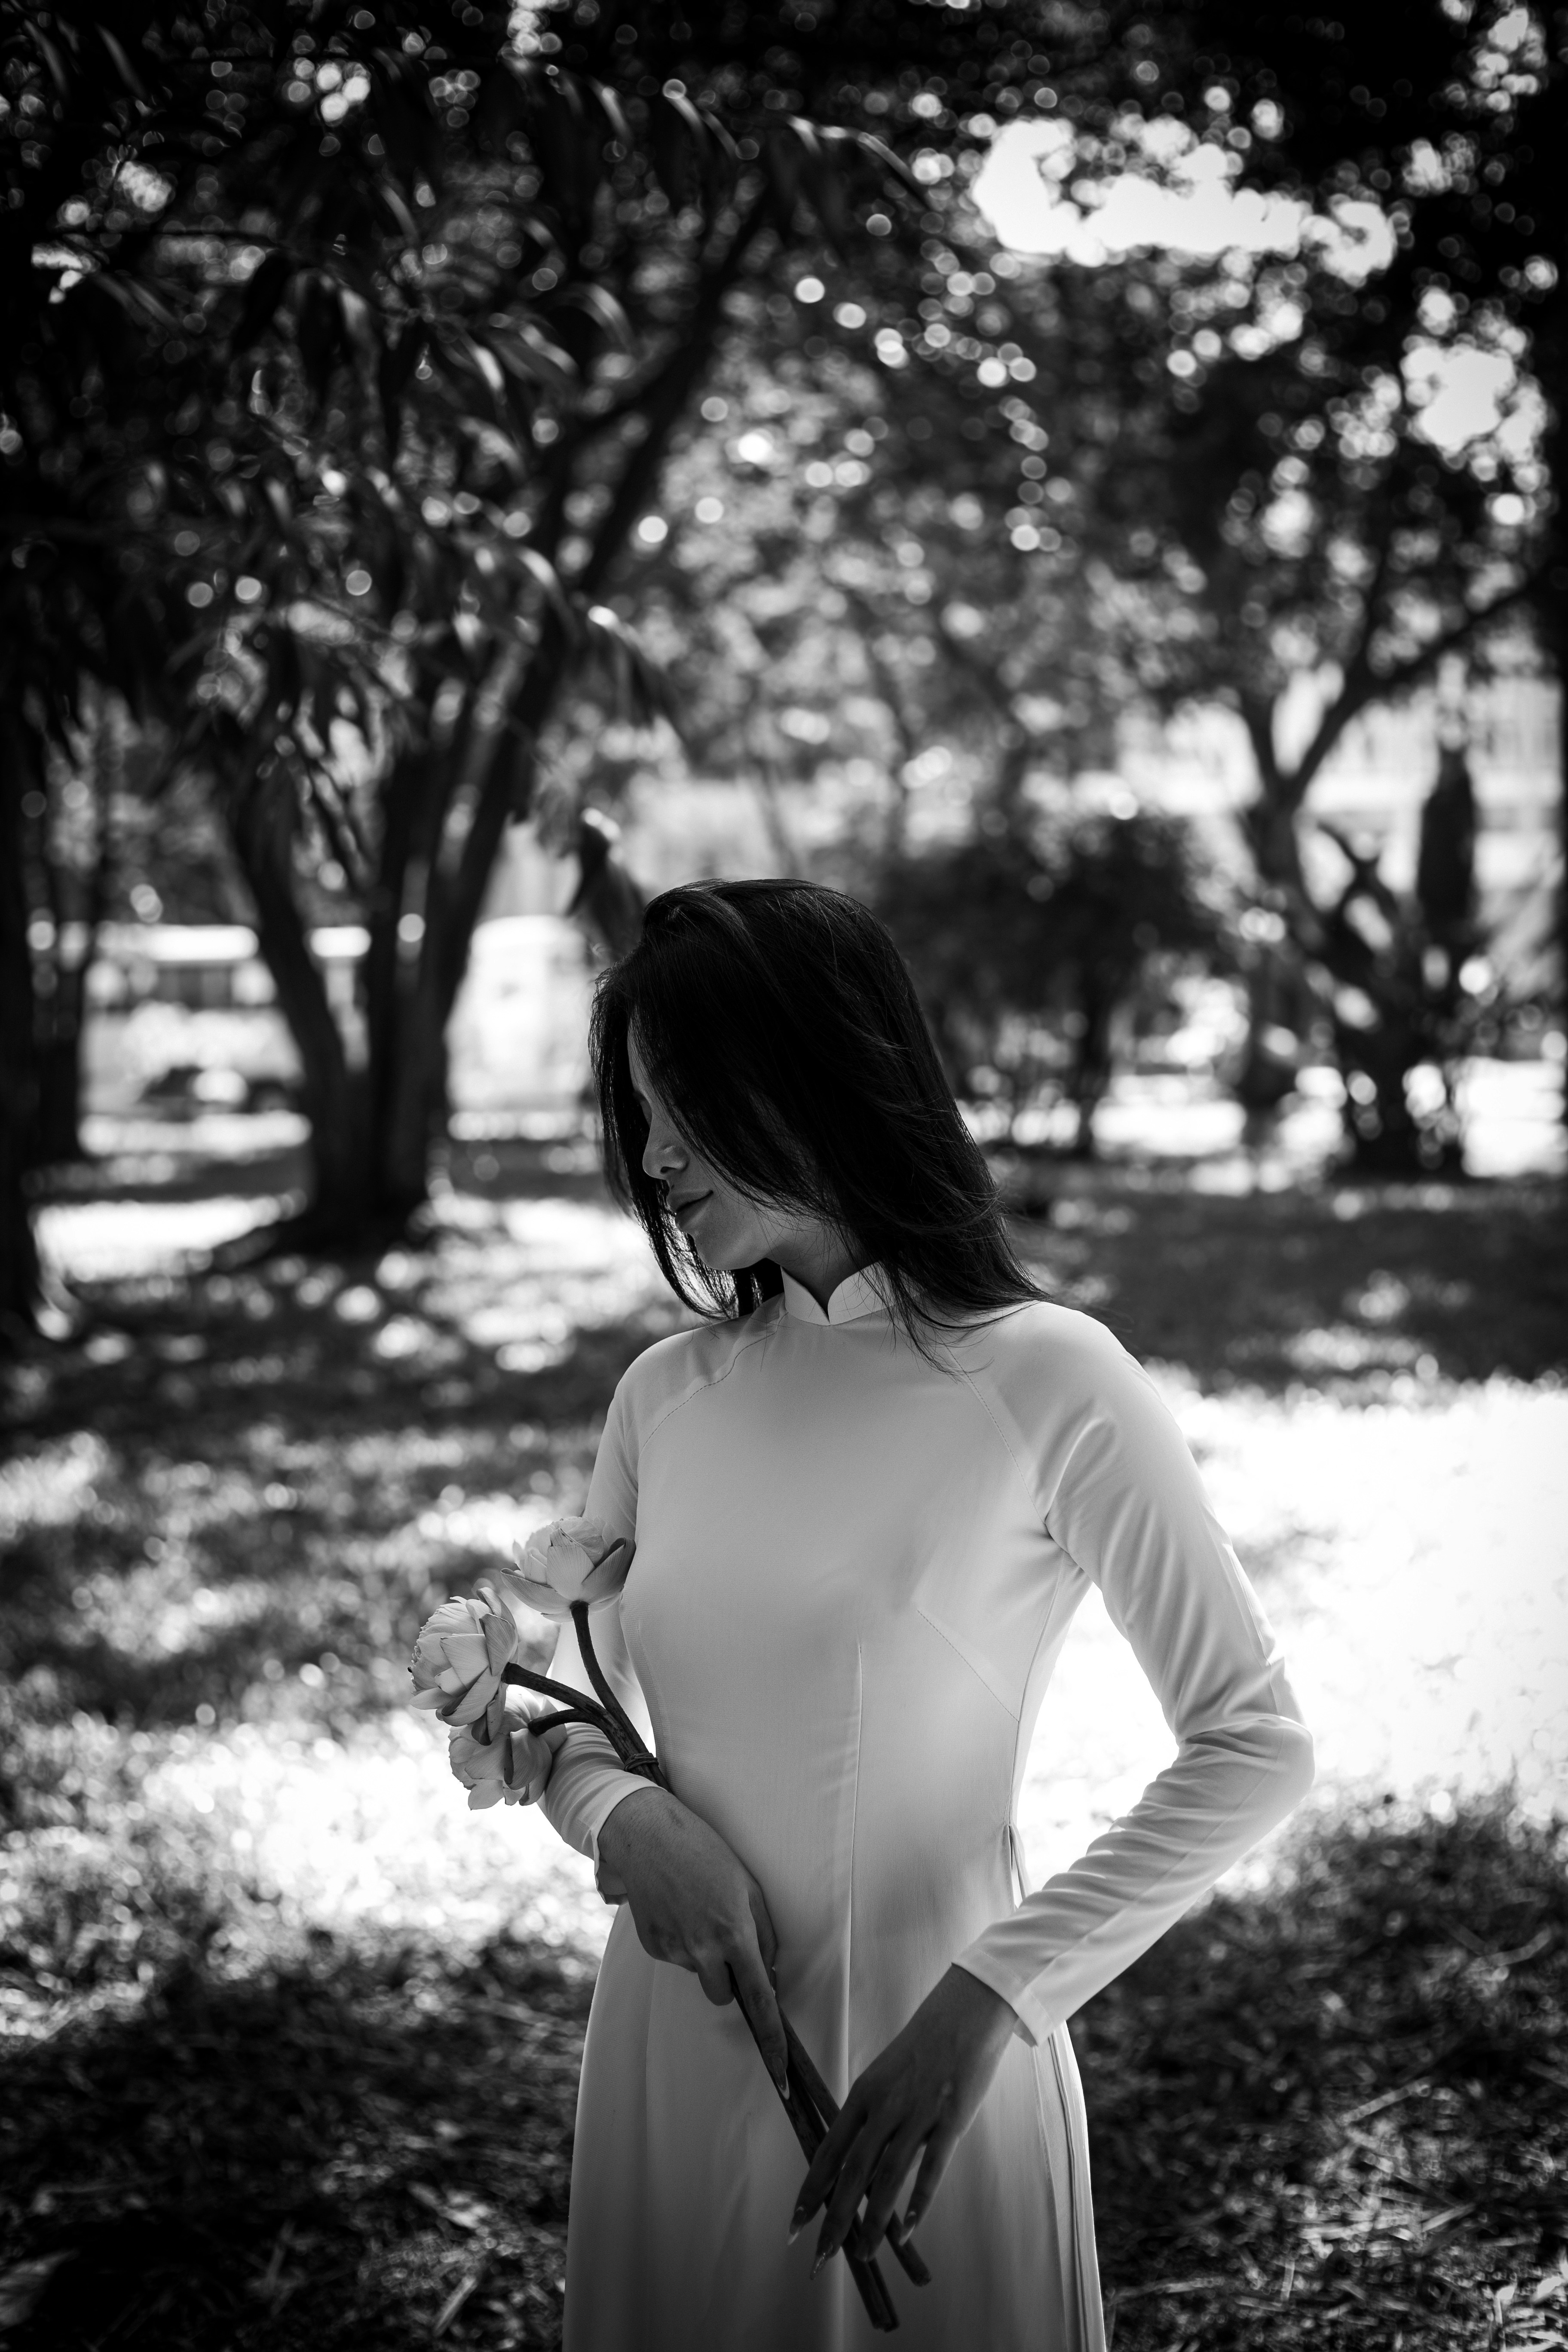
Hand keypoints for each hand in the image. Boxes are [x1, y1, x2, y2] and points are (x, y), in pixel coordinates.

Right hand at [594, 1785, 787, 2090]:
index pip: (760, 2000)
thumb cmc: (706, 1853)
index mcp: (735, 1934)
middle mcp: (703, 1950)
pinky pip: (676, 1958)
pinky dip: (681, 1941)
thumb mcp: (749, 1887)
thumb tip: (768, 1971)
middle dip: (728, 1978)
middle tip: (726, 1938)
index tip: (781, 2073)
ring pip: (698, 1974)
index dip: (773, 2039)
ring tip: (697, 1910)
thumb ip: (764, 1934)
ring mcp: (673, 1950)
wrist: (648, 1835)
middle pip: (723, 1995)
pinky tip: (677, 1909)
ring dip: (703, 1955)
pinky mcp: (651, 1946)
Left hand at [790, 1966, 1016, 2270]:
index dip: (811, 2191)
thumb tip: (854, 2166)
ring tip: (861, 2255)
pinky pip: (931, 2169)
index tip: (795, 2225)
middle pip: (852, 2172)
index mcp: (863, 2095)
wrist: (964, 2014)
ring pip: (887, 2177)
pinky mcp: (951, 2121)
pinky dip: (918, 2203)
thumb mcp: (885, 2077)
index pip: (828, 2151)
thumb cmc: (922, 2048)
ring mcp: (917, 2115)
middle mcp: (884, 2107)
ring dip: (873, 2222)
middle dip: (834, 2219)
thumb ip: (870, 2119)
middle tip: (819, 2259)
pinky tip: (907, 2232)